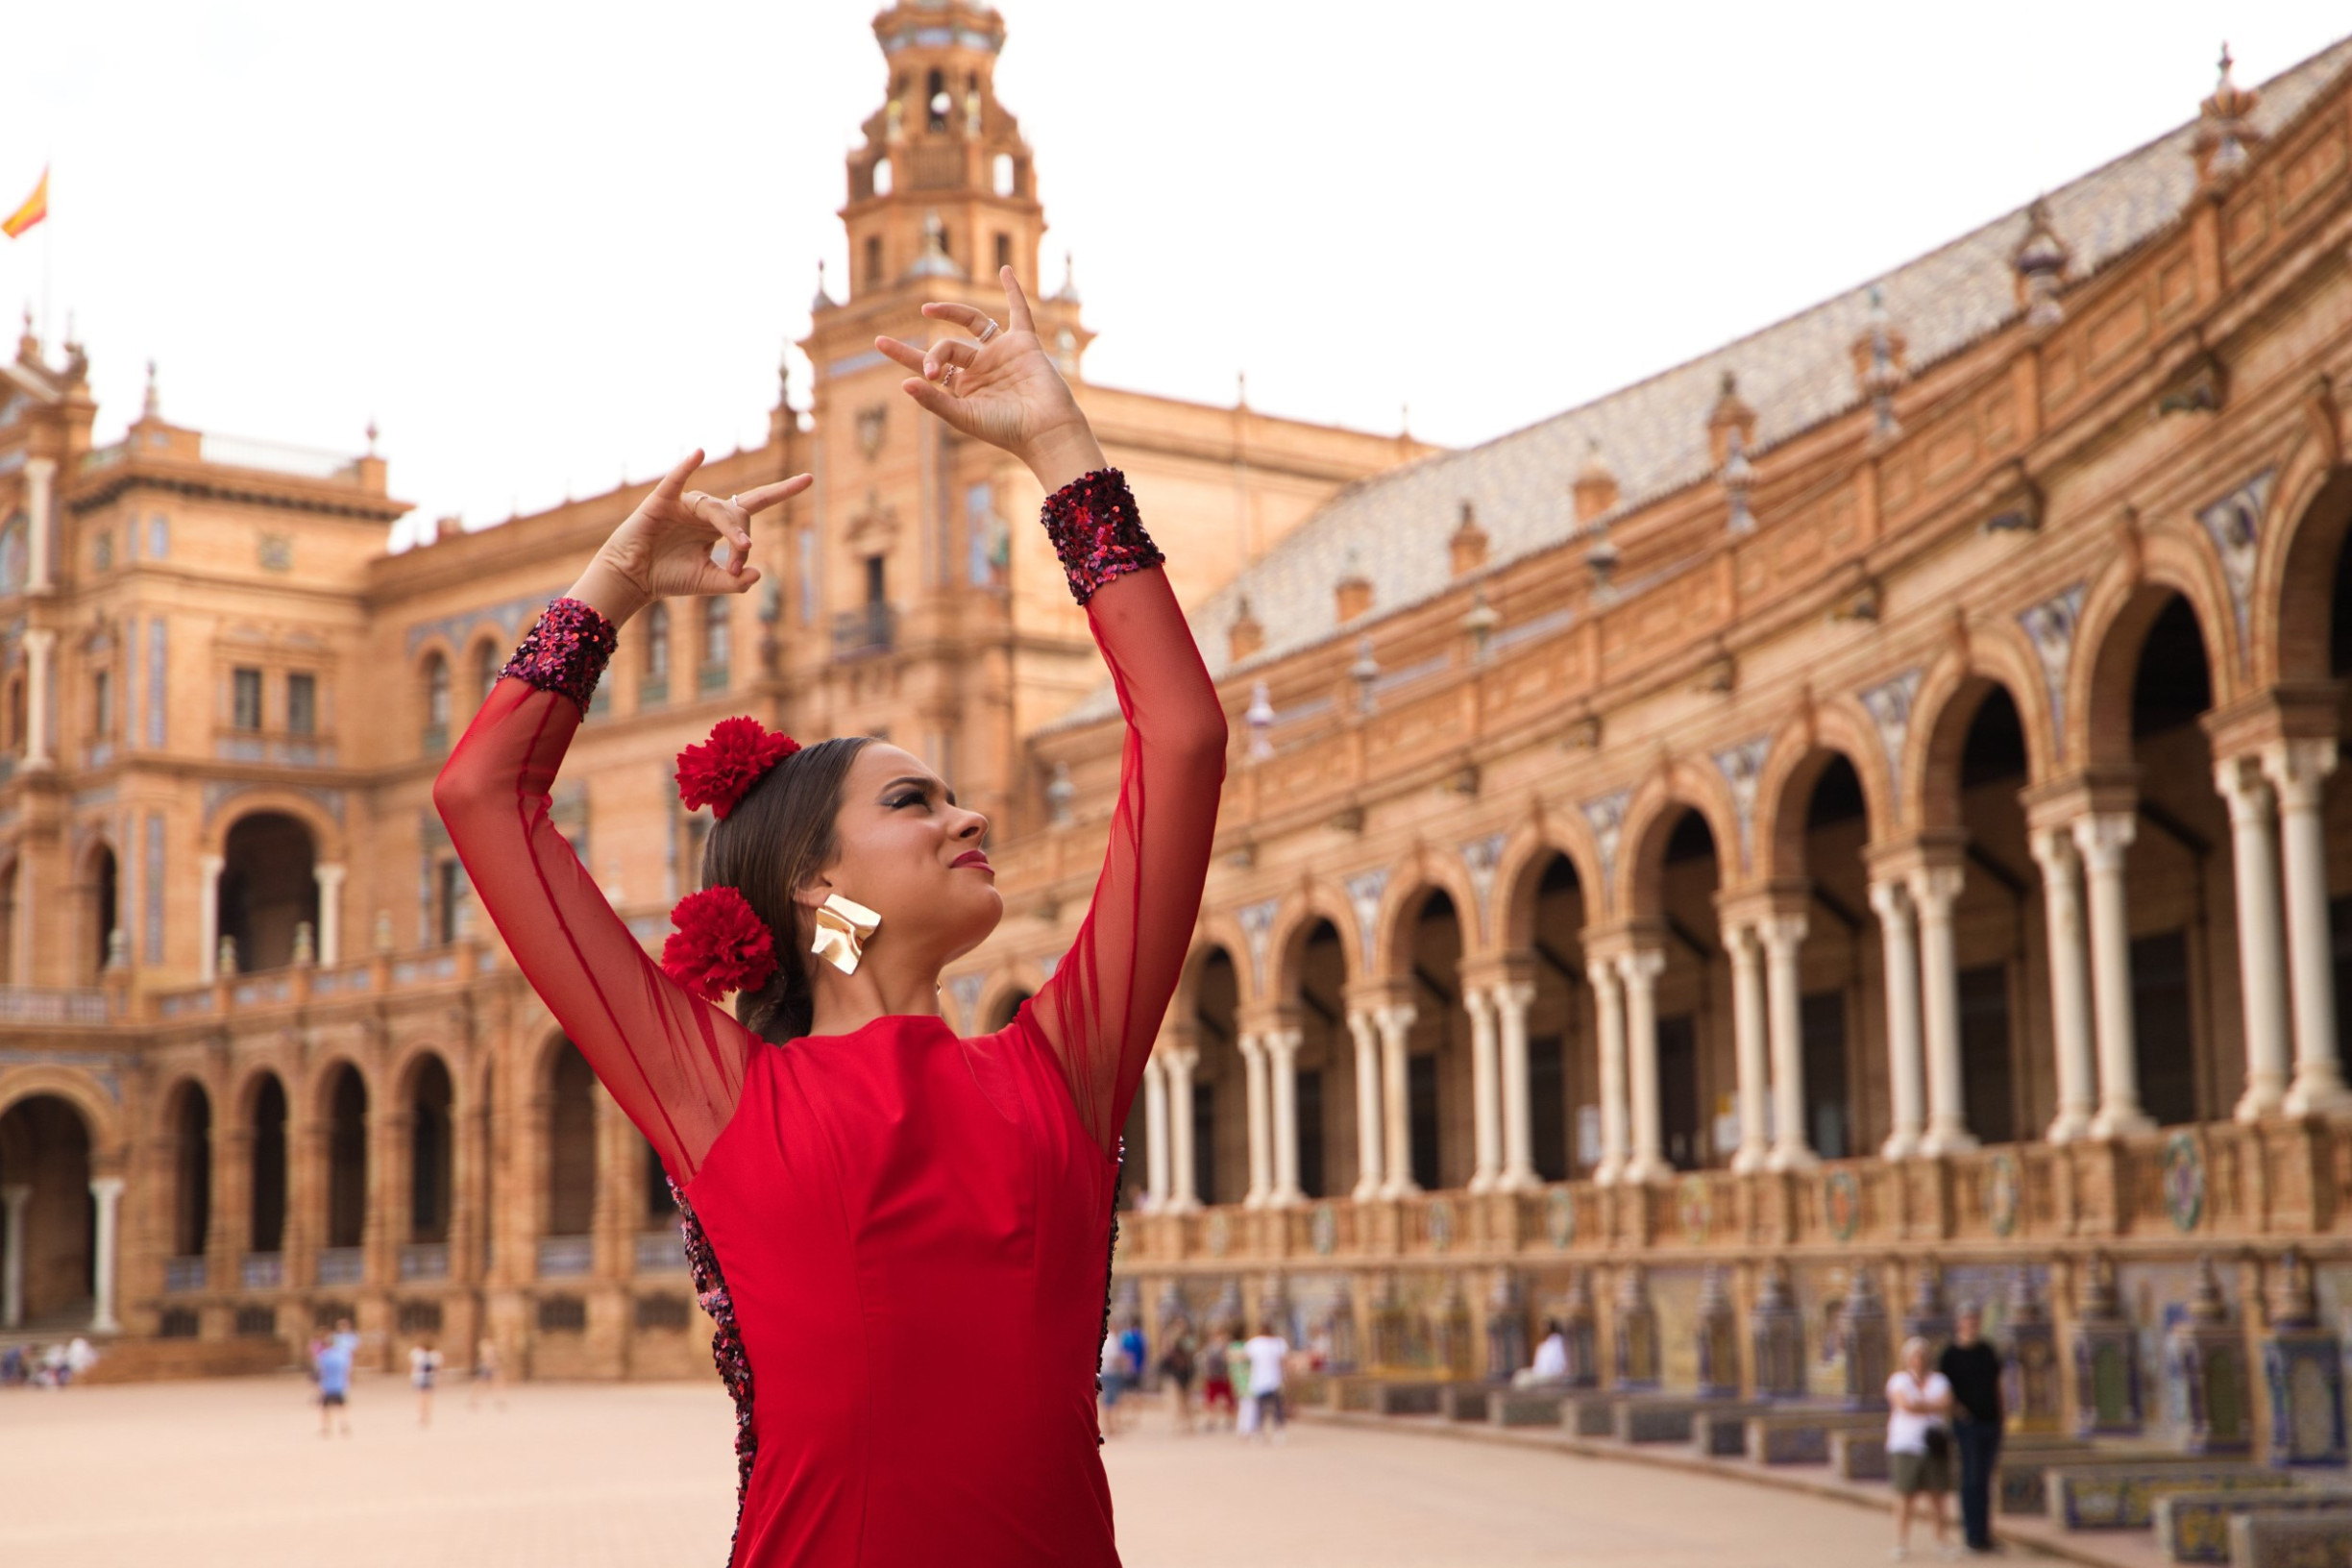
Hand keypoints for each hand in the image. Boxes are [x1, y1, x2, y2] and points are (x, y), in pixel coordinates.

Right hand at [564, 450, 809, 623]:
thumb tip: (758, 573)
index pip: (754, 505)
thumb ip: (734, 582)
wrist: (633, 579)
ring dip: (730, 527)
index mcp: (717, 526)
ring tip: (740, 547)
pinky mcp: (662, 502)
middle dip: (743, 535)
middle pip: (737, 512)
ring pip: (714, 508)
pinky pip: (676, 480)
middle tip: (740, 560)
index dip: (777, 498)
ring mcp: (683, 504)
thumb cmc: (669, 577)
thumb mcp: (708, 582)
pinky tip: (699, 454)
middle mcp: (704, 511)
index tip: (785, 513)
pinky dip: (686, 467)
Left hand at [878, 267, 1104, 491]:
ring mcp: (1001, 352)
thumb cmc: (1006, 430)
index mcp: (962, 388)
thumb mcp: (963, 417)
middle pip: (947, 347)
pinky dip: (1013, 291)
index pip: (926, 365)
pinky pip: (1018, 312)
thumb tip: (903, 383)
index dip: (903, 353)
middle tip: (929, 369)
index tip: (879, 342)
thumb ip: (934, 401)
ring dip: (951, 312)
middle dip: (933, 354)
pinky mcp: (1024, 343)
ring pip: (973, 323)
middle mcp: (980, 368)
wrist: (1045, 430)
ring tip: (927, 309)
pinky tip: (1005, 270)